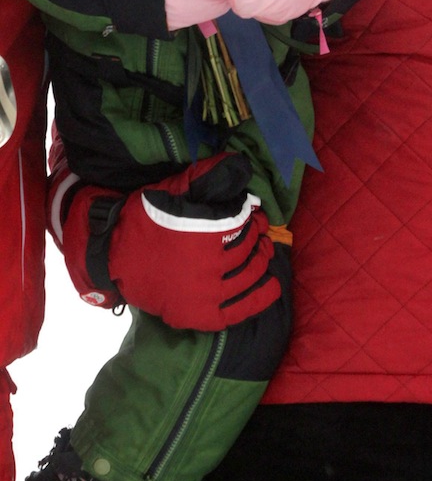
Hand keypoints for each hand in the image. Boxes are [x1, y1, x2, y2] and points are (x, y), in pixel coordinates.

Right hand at [61, 153, 281, 329]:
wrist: (111, 254)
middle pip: (248, 249)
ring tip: (262, 254)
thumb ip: (209, 176)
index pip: (242, 222)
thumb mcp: (175, 190)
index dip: (251, 217)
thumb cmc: (145, 218)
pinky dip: (260, 297)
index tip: (252, 215)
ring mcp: (205, 293)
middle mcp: (208, 264)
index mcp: (204, 231)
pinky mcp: (200, 314)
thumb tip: (242, 165)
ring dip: (261, 261)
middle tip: (260, 233)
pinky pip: (240, 309)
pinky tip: (271, 286)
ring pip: (249, 275)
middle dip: (257, 237)